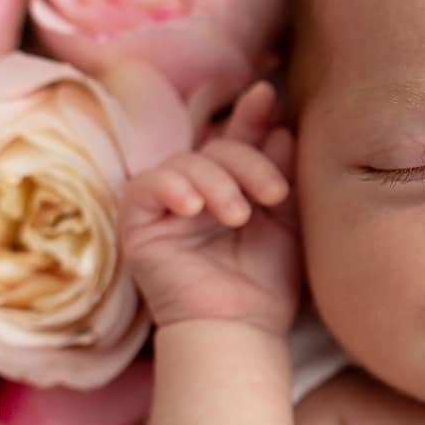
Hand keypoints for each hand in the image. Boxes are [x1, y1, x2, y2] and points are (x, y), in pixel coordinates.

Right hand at [120, 82, 300, 333]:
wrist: (242, 330)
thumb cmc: (267, 283)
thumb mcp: (287, 223)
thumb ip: (282, 176)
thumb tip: (281, 128)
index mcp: (231, 188)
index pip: (236, 141)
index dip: (250, 115)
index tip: (268, 94)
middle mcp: (197, 192)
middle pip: (216, 147)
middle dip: (249, 161)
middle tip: (274, 195)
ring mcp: (166, 207)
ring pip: (186, 162)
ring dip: (218, 182)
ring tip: (239, 216)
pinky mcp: (138, 225)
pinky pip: (145, 186)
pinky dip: (172, 188)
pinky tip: (195, 208)